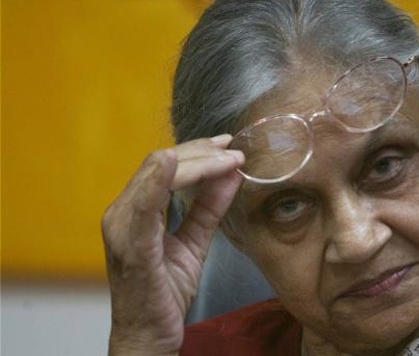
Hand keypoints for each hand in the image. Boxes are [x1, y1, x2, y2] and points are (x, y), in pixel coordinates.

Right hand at [102, 135, 243, 355]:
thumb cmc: (164, 291)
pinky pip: (143, 207)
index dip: (198, 151)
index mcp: (135, 210)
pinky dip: (159, 181)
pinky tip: (176, 164)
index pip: (166, 166)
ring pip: (156, 175)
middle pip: (161, 164)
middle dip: (201, 152)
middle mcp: (122, 213)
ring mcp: (122, 228)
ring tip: (228, 159)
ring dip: (196, 163)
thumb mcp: (194, 241)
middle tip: (234, 149)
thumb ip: (209, 208)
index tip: (229, 146)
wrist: (148, 335)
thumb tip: (232, 175)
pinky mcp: (130, 247)